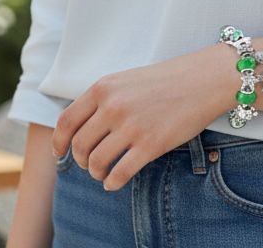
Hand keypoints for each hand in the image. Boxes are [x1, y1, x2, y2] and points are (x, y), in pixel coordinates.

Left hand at [51, 43, 231, 189]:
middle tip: (90, 163)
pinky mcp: (150, 145)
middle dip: (81, 160)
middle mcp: (113, 106)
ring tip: (104, 171)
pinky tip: (115, 181)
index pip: (66, 121)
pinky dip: (112, 182)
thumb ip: (103, 99)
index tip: (60, 152)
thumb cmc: (166, 80)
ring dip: (96, 172)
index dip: (59, 142)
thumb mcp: (127, 80)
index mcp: (104, 87)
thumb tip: (81, 128)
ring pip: (96, 162)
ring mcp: (131, 126)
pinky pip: (119, 174)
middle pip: (80, 145)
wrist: (203, 79)